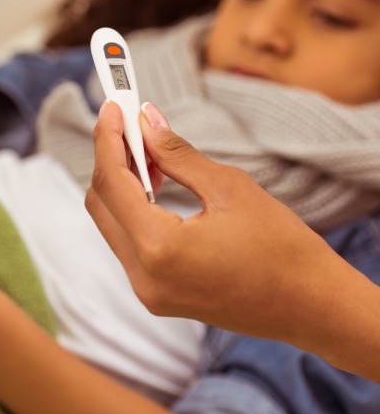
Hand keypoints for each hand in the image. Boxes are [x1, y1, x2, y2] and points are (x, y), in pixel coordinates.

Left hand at [86, 101, 344, 344]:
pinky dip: (134, 211)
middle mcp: (143, 277)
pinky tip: (157, 185)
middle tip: (130, 124)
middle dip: (111, 159)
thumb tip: (146, 120)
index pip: (112, 182)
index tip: (112, 106)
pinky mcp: (159, 296)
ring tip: (150, 152)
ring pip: (112, 225)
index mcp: (158, 249)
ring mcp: (149, 292)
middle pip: (102, 205)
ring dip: (122, 184)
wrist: (311, 306)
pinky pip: (130, 245)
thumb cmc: (281, 248)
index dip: (107, 138)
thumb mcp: (229, 187)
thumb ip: (178, 154)